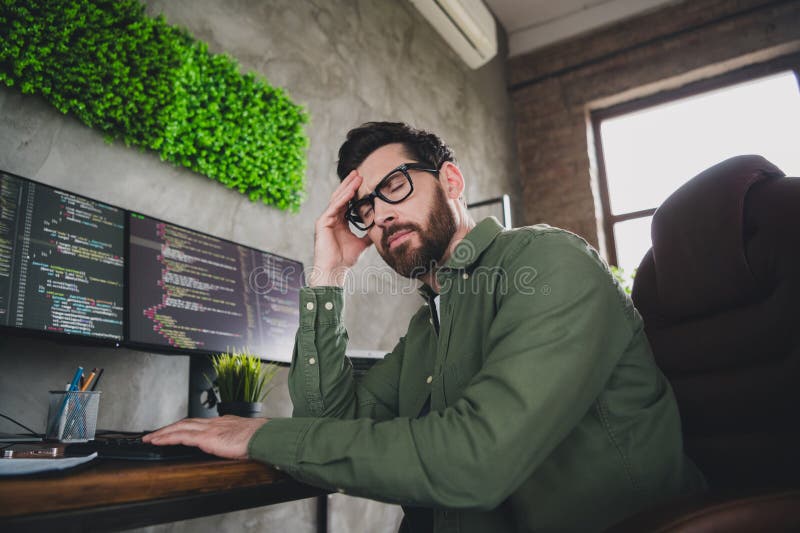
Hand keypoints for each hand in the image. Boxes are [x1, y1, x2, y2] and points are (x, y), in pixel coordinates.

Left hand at [142, 416, 267, 458]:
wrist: (263, 437)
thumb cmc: (259, 440)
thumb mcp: (245, 439)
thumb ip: (235, 442)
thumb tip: (235, 448)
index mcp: (223, 424)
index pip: (198, 424)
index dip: (184, 427)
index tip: (176, 431)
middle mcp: (213, 423)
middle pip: (185, 423)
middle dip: (169, 428)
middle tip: (155, 433)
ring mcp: (208, 428)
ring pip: (179, 427)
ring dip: (163, 432)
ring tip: (150, 438)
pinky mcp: (205, 437)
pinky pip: (180, 436)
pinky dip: (167, 438)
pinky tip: (158, 441)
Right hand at [308, 170, 371, 286]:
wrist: (335, 270)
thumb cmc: (345, 259)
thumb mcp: (362, 244)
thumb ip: (368, 235)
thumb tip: (380, 230)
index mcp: (339, 221)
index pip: (347, 202)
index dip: (354, 191)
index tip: (363, 180)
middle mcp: (332, 218)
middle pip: (341, 196)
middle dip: (350, 184)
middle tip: (358, 172)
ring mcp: (326, 219)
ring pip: (337, 199)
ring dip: (347, 187)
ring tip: (356, 177)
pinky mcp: (322, 222)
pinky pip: (334, 207)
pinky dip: (343, 198)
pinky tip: (350, 191)